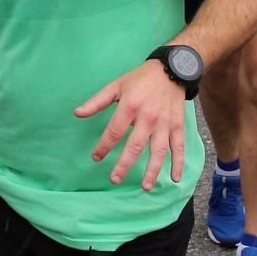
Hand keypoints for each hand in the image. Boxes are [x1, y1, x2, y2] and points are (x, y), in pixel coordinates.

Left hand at [74, 62, 189, 190]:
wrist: (172, 69)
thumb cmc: (140, 79)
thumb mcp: (116, 85)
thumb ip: (96, 102)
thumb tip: (77, 113)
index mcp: (130, 106)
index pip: (114, 131)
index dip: (104, 146)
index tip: (96, 157)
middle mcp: (148, 117)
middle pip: (135, 145)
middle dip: (124, 164)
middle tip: (114, 179)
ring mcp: (165, 123)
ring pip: (159, 151)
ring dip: (152, 170)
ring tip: (145, 187)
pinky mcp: (178, 125)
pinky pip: (179, 147)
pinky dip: (179, 163)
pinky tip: (175, 179)